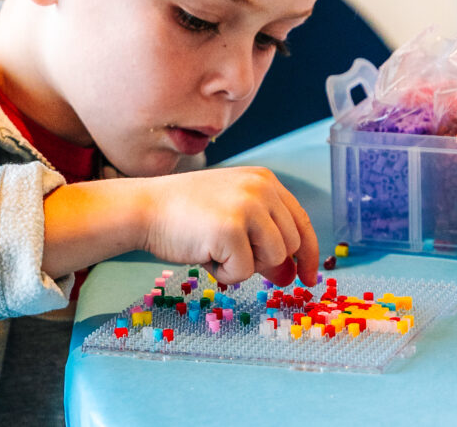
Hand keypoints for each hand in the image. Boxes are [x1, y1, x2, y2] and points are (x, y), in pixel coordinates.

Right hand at [139, 166, 318, 285]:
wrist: (145, 208)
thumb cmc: (186, 214)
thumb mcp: (233, 216)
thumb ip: (264, 239)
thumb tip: (291, 274)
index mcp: (264, 180)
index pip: (302, 221)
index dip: (310, 253)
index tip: (309, 276)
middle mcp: (261, 188)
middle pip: (291, 245)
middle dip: (267, 262)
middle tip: (235, 258)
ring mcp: (248, 207)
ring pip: (274, 259)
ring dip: (244, 266)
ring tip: (215, 249)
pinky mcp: (231, 229)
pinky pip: (244, 271)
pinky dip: (224, 273)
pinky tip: (204, 253)